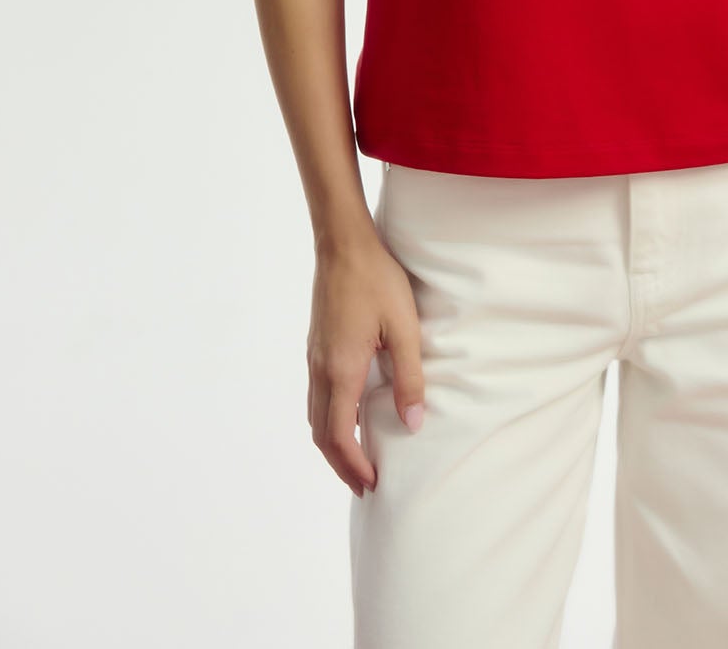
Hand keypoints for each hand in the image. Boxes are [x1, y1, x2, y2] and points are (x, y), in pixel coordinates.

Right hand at [306, 226, 425, 496]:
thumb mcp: (404, 328)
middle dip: (340, 464)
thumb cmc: (377, 280)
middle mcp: (321, 369)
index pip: (339, 435)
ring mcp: (314, 356)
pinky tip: (351, 414)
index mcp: (341, 370)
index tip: (372, 483)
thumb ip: (409, 378)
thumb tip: (413, 425)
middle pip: (320, 433)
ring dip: (333, 443)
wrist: (343, 242)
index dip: (353, 465)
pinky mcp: (316, 344)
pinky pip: (317, 395)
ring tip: (357, 457)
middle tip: (365, 484)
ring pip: (315, 415)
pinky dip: (330, 418)